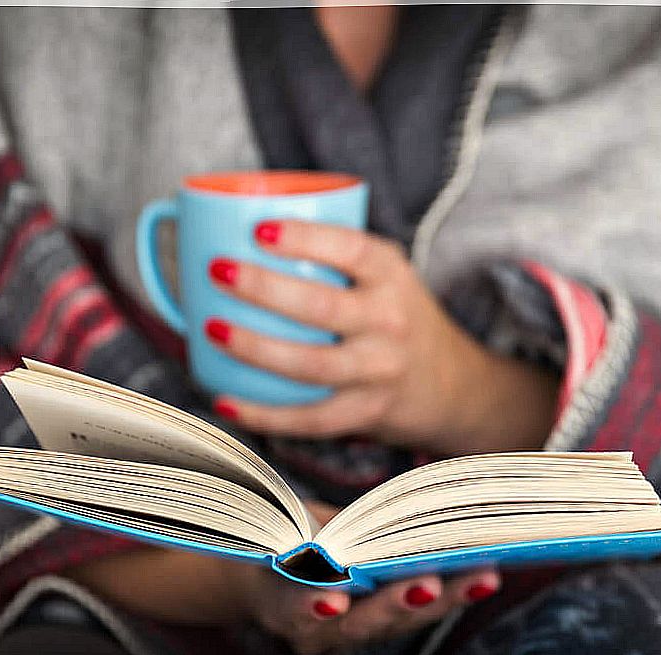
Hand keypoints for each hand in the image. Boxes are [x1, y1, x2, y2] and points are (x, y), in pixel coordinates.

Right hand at [65, 501, 500, 654]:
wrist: (247, 571)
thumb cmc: (244, 535)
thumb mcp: (242, 521)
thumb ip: (236, 499)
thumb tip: (148, 457)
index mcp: (269, 599)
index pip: (286, 606)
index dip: (306, 599)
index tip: (329, 590)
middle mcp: (309, 622)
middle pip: (354, 623)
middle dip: (393, 603)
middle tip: (428, 582)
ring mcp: (344, 624)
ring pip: (393, 620)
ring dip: (436, 597)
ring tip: (477, 574)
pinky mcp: (372, 610)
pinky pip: (410, 606)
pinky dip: (444, 588)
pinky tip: (481, 569)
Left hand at [206, 219, 558, 454]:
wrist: (449, 383)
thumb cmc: (394, 317)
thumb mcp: (384, 277)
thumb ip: (334, 257)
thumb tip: (237, 231)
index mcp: (392, 276)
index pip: (352, 249)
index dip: (305, 238)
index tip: (259, 229)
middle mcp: (390, 322)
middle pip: (321, 306)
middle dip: (263, 288)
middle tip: (217, 270)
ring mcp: (379, 371)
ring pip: (310, 364)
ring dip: (254, 348)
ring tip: (211, 328)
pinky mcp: (366, 412)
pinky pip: (309, 418)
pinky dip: (264, 414)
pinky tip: (226, 401)